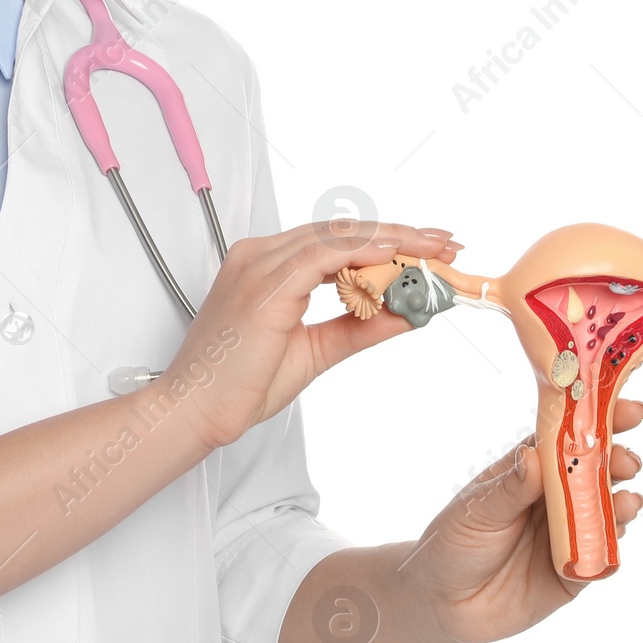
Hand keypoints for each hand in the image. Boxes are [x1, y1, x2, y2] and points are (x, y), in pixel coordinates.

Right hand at [161, 221, 463, 453]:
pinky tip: (395, 255)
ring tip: (434, 250)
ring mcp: (259, 265)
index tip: (428, 249)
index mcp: (267, 266)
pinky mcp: (264, 285)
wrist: (196, 410)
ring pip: (337, 237)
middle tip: (445, 243)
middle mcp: (261, 255)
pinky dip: (362, 252)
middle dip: (400, 235)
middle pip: (342, 231)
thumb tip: (408, 313)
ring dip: (392, 240)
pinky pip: (321, 255)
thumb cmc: (239, 385)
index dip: (387, 241)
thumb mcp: (316, 351)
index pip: (337, 241)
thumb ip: (359, 327)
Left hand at [408, 399, 642, 642]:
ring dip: (622, 502)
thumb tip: (533, 455)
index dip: (598, 419)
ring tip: (627, 499)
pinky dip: (613, 544)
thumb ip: (510, 489)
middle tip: (627, 461)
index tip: (629, 409)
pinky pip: (602, 557)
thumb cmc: (454, 541)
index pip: (567, 435)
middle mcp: (555, 497)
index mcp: (530, 469)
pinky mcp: (575, 572)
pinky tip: (617, 534)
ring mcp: (568, 533)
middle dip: (618, 460)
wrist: (444, 603)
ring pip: (606, 511)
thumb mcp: (477, 511)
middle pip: (596, 471)